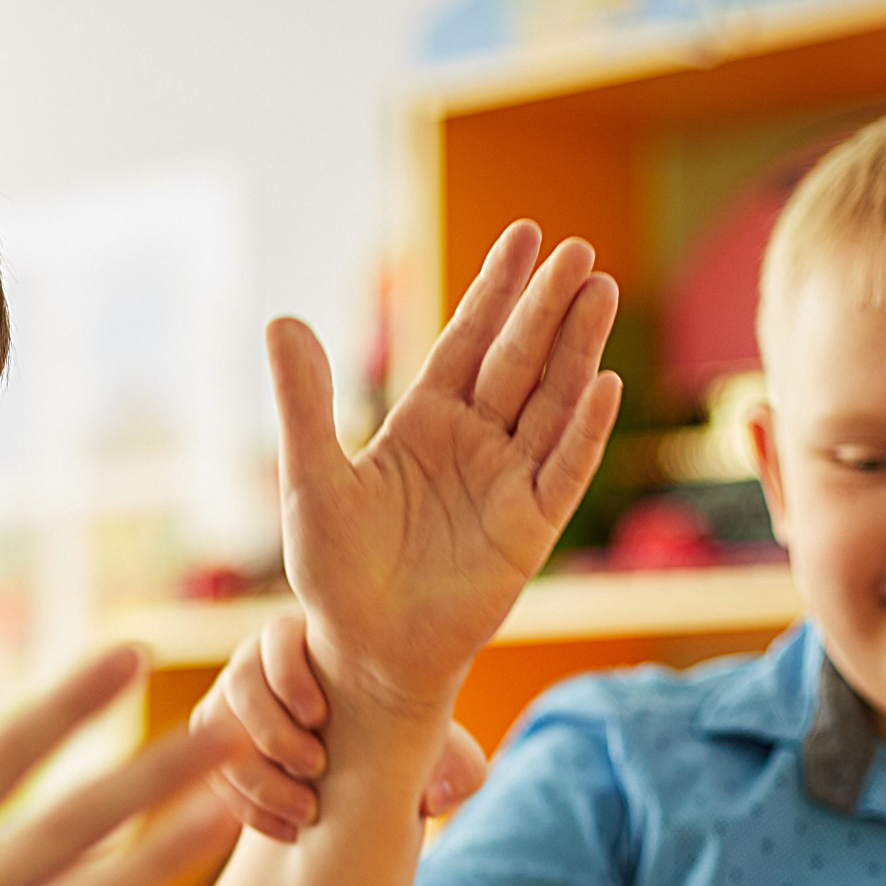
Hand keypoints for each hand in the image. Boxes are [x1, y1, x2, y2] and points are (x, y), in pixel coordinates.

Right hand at [190, 609, 488, 842]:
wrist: (360, 783)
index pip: (279, 637)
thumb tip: (433, 797)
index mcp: (312, 644)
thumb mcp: (443, 758)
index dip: (290, 671)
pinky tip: (287, 832)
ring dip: (257, 777)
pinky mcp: (216, 749)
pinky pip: (212, 774)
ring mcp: (232, 707)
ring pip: (216, 731)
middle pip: (239, 682)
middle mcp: (261, 666)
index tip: (320, 716)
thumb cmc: (403, 751)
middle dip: (272, 730)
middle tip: (316, 770)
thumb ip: (456, 769)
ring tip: (306, 814)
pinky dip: (247, 807)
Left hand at [271, 221, 620, 718]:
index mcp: (424, 423)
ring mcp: (507, 483)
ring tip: (601, 291)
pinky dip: (582, 431)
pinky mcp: (529, 529)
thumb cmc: (335, 572)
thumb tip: (281, 319)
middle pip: (518, 361)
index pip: (468, 342)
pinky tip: (603, 385)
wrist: (365, 652)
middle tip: (579, 247)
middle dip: (547, 306)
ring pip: (550, 403)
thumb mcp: (312, 479)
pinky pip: (562, 471)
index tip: (527, 233)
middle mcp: (474, 443)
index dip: (496, 290)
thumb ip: (304, 403)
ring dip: (576, 351)